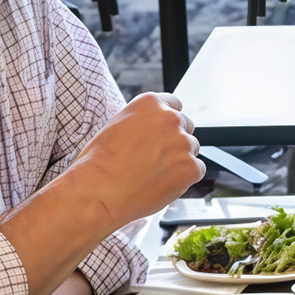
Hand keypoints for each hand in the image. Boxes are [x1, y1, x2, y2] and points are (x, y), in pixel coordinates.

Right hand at [71, 92, 202, 228]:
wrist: (98, 190)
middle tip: (156, 159)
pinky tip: (163, 184)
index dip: (168, 123)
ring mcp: (183, 142)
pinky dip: (184, 179)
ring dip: (180, 161)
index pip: (174, 105)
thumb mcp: (117, 125)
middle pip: (186, 127)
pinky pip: (196, 170)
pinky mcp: (191, 167)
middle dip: (175, 142)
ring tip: (154, 175)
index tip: (162, 135)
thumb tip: (154, 130)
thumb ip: (142, 122)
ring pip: (191, 150)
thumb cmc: (98, 162)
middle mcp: (171, 118)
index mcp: (151, 103)